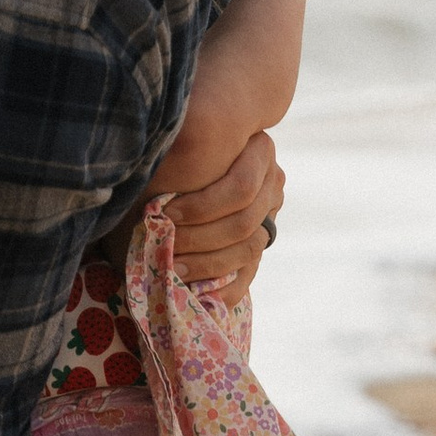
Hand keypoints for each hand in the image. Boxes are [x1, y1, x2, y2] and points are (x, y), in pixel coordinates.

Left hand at [154, 130, 282, 305]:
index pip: (241, 189)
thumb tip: (187, 179)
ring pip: (248, 249)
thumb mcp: (187, 141)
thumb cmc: (172, 154)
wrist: (163, 170)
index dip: (202, 207)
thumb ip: (196, 146)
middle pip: (243, 223)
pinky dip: (222, 290)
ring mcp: (268, 217)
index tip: (167, 214)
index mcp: (259, 150)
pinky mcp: (254, 249)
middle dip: (199, 238)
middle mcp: (271, 183)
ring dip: (207, 263)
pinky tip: (195, 293)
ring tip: (172, 267)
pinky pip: (246, 275)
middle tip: (165, 244)